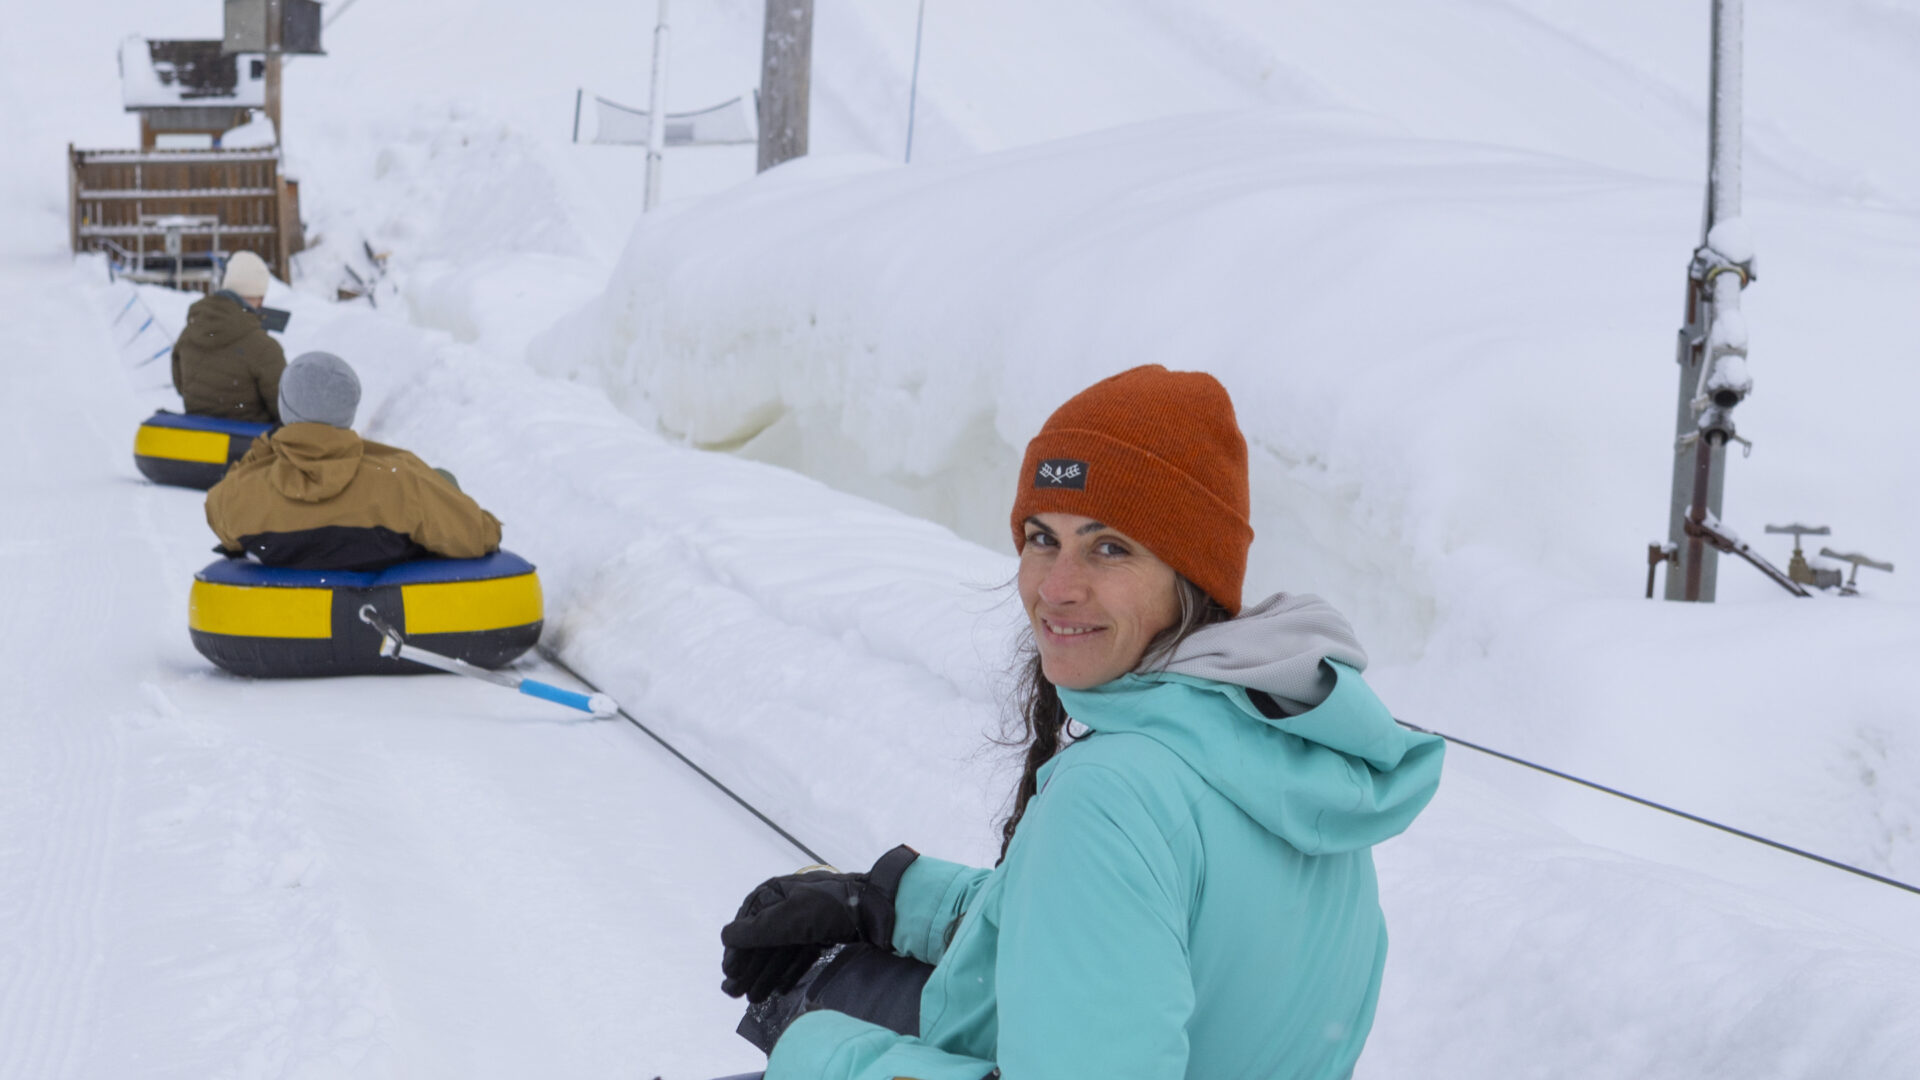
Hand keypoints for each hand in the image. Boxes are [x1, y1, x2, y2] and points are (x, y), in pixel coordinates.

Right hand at [720, 846, 916, 1002]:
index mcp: (776, 892)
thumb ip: (757, 930)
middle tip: (734, 993)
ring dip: (765, 974)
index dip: (737, 949)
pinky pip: (800, 953)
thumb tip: (725, 936)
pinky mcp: (824, 931)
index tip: (728, 972)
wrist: (876, 907)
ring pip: (781, 949)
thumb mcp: (789, 919)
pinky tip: (779, 990)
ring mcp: (808, 918)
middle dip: (749, 967)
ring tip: (753, 999)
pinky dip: (788, 971)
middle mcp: (789, 903)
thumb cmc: (828, 909)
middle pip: (763, 939)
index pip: (748, 922)